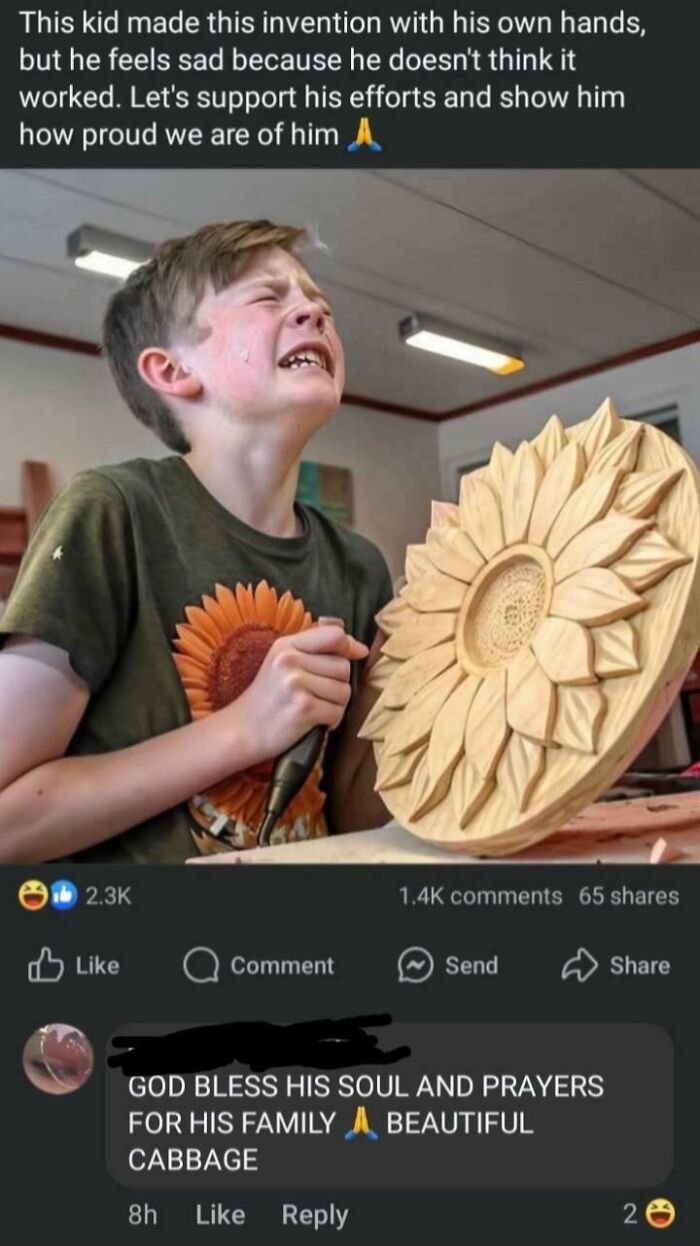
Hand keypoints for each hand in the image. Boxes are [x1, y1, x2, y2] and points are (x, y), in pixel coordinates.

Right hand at [224, 625, 368, 762]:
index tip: (351, 658)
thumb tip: (360, 649)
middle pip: (344, 667)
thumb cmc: (268, 698)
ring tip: (312, 708)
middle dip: (337, 685)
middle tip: (315, 695)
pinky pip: (337, 712)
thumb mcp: (283, 662)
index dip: (348, 647)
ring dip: (335, 705)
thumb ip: (317, 649)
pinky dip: (330, 722)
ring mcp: (295, 684)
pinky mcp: (303, 708)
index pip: (334, 635)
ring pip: (344, 691)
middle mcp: (290, 660)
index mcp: (286, 645)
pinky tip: (312, 722)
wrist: (242, 730)